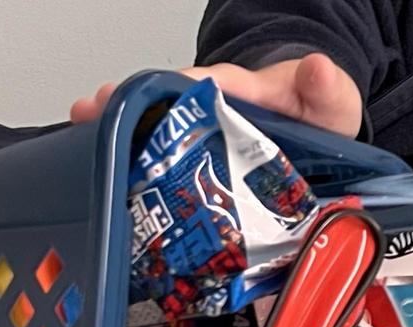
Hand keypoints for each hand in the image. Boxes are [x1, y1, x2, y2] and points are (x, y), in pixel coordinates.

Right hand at [70, 52, 362, 137]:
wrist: (313, 133)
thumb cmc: (315, 114)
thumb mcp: (330, 101)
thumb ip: (327, 89)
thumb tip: (320, 70)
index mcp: (245, 92)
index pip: (211, 84)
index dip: (184, 86)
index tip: (159, 88)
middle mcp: (214, 108)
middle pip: (167, 100)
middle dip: (130, 103)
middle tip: (94, 107)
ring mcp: (201, 133)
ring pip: (154, 126)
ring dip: (119, 127)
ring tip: (82, 128)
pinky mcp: (196, 160)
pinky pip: (159, 156)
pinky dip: (129, 159)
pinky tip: (99, 170)